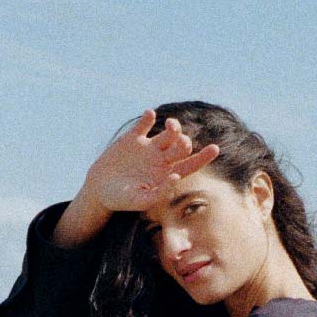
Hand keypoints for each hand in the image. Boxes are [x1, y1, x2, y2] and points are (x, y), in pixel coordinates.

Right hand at [83, 109, 220, 214]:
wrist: (100, 189)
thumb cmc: (122, 200)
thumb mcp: (140, 200)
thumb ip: (159, 192)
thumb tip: (176, 177)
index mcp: (167, 174)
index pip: (191, 164)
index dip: (204, 157)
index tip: (216, 148)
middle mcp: (161, 159)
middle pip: (181, 146)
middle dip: (184, 142)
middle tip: (181, 142)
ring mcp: (148, 147)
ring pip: (168, 132)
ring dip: (174, 126)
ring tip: (171, 125)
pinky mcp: (133, 138)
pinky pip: (144, 124)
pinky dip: (148, 118)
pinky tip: (150, 115)